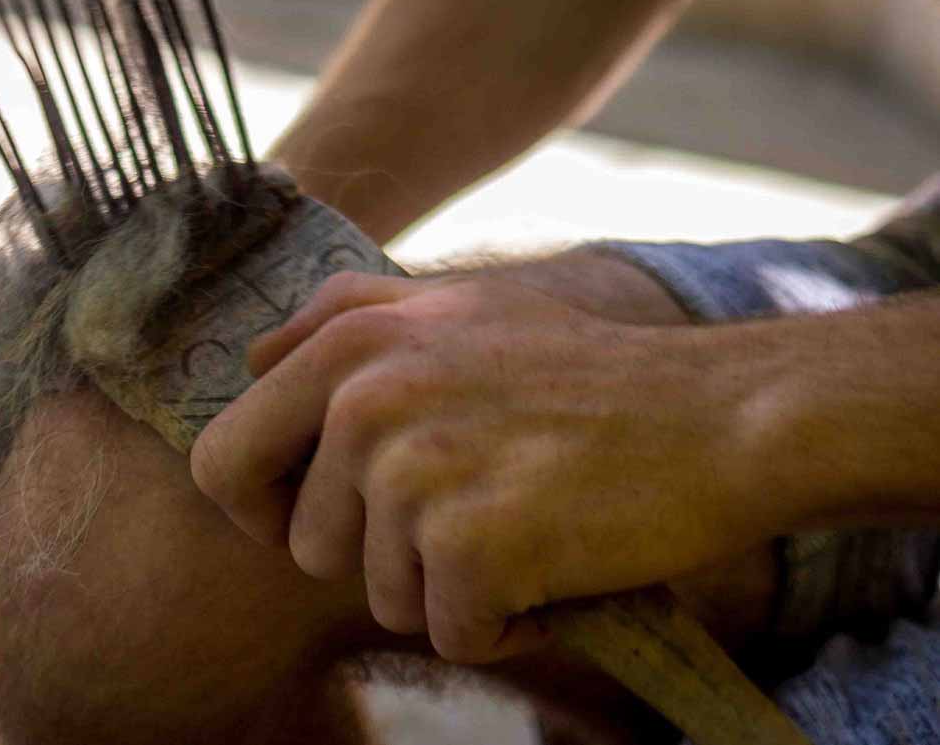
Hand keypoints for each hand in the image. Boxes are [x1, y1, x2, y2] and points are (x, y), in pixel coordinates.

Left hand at [192, 261, 781, 662]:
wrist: (716, 415)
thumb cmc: (583, 371)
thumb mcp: (455, 306)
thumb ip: (342, 316)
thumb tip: (253, 358)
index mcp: (347, 344)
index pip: (223, 457)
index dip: (265, 505)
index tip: (331, 514)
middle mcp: (365, 400)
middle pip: (301, 542)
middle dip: (370, 553)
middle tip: (458, 522)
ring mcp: (414, 472)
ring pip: (381, 593)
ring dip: (448, 585)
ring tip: (521, 525)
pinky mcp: (468, 546)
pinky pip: (449, 632)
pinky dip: (502, 622)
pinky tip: (552, 569)